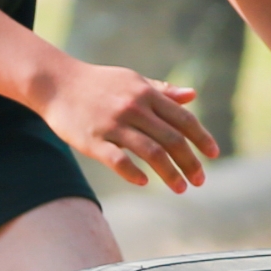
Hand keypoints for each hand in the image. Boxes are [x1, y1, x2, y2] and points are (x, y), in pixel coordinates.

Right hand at [41, 59, 219, 194]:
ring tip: (181, 189)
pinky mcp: (93, 140)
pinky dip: (134, 173)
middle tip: (200, 181)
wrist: (57, 82)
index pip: (183, 118)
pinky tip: (145, 182)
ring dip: (170, 174)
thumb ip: (162, 90)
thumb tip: (191, 96)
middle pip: (172, 139)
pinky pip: (118, 161)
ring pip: (151, 152)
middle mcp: (134, 108)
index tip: (214, 155)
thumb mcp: (133, 81)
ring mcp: (113, 124)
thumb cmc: (99, 83)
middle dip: (190, 162)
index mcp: (146, 94)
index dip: (202, 138)